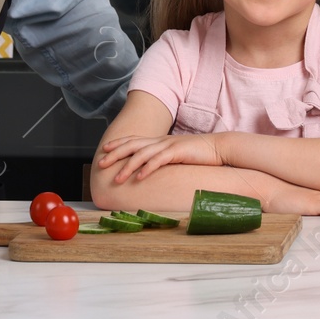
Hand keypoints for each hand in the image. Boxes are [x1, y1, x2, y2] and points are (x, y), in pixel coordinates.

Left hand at [97, 132, 223, 183]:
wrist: (218, 147)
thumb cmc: (198, 154)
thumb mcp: (177, 155)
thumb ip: (164, 158)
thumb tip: (151, 167)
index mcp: (160, 141)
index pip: (134, 140)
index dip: (118, 144)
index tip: (104, 150)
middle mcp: (161, 141)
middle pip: (133, 145)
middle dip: (115, 154)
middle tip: (100, 163)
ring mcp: (169, 146)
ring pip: (142, 154)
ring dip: (128, 166)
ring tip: (117, 178)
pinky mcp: (178, 152)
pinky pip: (159, 160)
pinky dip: (148, 169)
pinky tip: (139, 178)